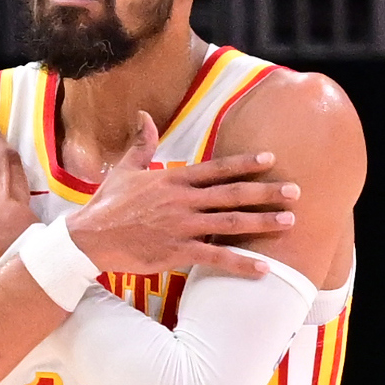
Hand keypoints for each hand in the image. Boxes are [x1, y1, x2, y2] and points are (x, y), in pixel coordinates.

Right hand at [63, 113, 298, 280]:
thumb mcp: (125, 169)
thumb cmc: (106, 205)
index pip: (216, 169)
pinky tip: (263, 268)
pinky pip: (216, 258)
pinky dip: (241, 263)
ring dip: (262, 223)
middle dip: (266, 192)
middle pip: (232, 194)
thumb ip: (142, 143)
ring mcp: (181, 227)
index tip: (271, 160)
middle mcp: (182, 201)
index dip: (245, 164)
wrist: (89, 238)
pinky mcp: (176, 252)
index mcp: (173, 179)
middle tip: (295, 191)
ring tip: (289, 221)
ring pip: (230, 223)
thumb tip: (144, 116)